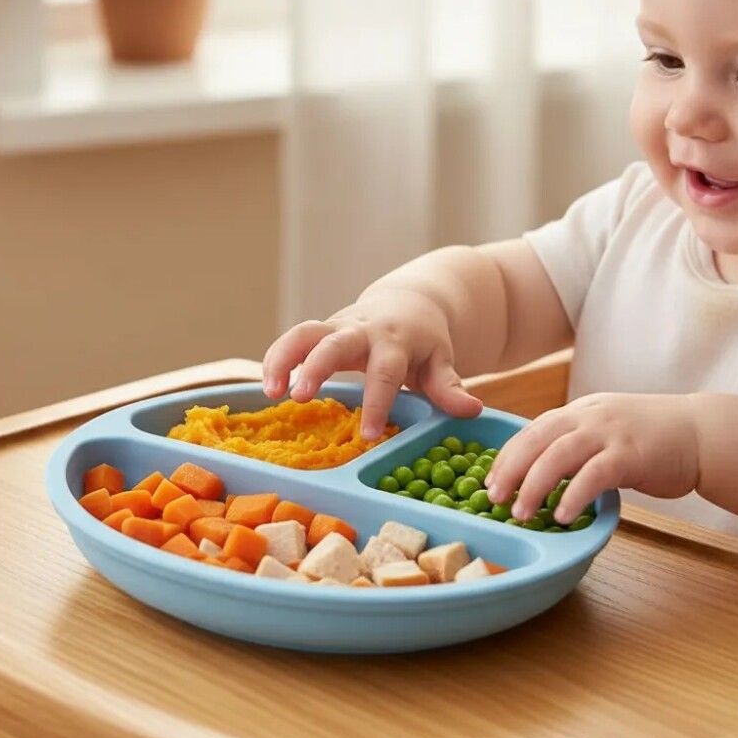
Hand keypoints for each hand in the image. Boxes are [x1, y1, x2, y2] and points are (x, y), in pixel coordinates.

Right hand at [262, 288, 481, 439]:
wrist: (409, 302)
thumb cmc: (425, 340)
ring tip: (270, 392)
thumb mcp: (441, 359)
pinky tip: (266, 387)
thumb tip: (471, 410)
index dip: (378, 402)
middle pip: (333, 343)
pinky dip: (275, 358)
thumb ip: (449, 385)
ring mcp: (336, 327)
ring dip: (283, 359)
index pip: (385, 372)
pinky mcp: (320, 330)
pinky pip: (291, 339)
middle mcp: (361, 330)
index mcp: (395, 341)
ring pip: (302, 333)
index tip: (370, 434)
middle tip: (299, 398)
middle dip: (315, 368)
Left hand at [485, 393, 700, 524]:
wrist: (701, 433)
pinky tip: (562, 516)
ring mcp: (609, 433)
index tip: (489, 481)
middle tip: (493, 498)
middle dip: (509, 471)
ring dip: (533, 486)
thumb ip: (574, 443)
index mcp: (578, 411)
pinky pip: (594, 475)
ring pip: (558, 456)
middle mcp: (588, 416)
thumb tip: (539, 471)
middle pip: (535, 440)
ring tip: (520, 513)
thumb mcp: (604, 430)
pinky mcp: (630, 454)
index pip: (530, 431)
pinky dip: (574, 495)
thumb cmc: (650, 438)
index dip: (507, 456)